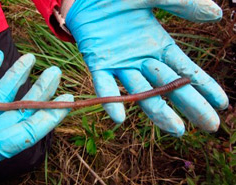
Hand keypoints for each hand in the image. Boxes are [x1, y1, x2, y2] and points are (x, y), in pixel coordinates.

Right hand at [0, 50, 72, 175]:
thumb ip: (9, 141)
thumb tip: (36, 128)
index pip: (32, 128)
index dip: (51, 114)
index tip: (68, 100)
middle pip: (22, 107)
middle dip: (40, 90)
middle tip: (55, 73)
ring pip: (2, 92)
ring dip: (17, 74)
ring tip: (32, 58)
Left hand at [65, 0, 228, 135]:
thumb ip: (182, 4)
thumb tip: (217, 14)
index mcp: (158, 46)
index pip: (186, 70)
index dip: (205, 86)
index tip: (222, 104)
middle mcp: (142, 60)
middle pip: (169, 87)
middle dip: (191, 105)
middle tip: (210, 126)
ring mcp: (121, 64)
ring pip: (141, 92)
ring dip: (158, 111)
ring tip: (177, 129)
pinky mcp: (98, 63)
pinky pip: (105, 85)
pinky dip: (111, 100)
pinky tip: (118, 117)